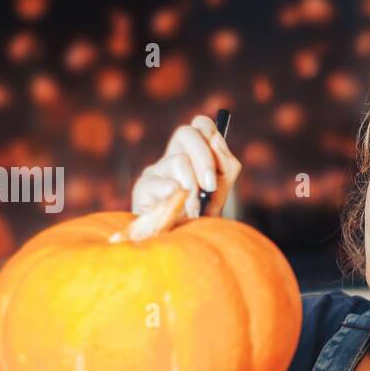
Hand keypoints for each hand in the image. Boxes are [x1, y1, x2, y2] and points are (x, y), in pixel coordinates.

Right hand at [129, 114, 240, 235]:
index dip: (212, 137)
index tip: (220, 160)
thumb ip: (226, 166)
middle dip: (204, 159)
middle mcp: (172, 156)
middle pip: (186, 132)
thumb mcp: (221, 191)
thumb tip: (216, 140)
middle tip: (210, 186)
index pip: (201, 125)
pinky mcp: (143, 188)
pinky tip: (179, 209)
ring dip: (193, 186)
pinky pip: (162, 182)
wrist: (184, 245)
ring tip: (195, 210)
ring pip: (179, 161)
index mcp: (192, 153)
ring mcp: (156, 171)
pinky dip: (175, 194)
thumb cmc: (203, 217)